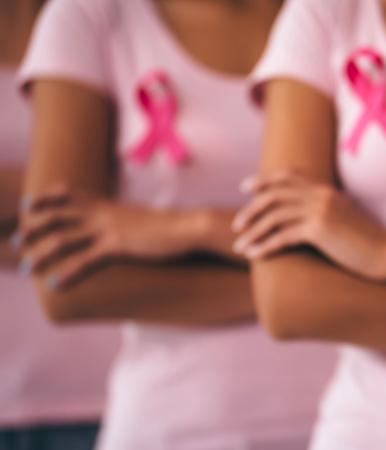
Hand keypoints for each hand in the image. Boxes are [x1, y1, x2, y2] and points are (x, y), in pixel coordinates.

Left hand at [17, 186, 206, 287]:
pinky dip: (68, 274)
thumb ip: (120, 221)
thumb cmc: (167, 227)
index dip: (45, 199)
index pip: (67, 195)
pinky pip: (86, 261)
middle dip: (33, 229)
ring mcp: (108, 229)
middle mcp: (101, 213)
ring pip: (64, 240)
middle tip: (17, 243)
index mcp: (106, 204)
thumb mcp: (138, 220)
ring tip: (28, 269)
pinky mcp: (118, 246)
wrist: (187, 227)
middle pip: (57, 216)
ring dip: (41, 255)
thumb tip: (114, 229)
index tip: (28, 206)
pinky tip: (56, 284)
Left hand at [232, 171, 385, 279]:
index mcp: (326, 190)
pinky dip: (264, 246)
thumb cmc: (368, 242)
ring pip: (274, 216)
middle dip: (251, 209)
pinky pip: (282, 236)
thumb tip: (307, 218)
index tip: (246, 188)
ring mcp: (320, 210)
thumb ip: (326, 210)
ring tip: (240, 245)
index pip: (288, 176)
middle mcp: (321, 195)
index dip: (264, 180)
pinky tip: (254, 256)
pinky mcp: (319, 230)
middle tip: (237, 224)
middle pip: (274, 194)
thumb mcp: (345, 218)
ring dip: (253, 231)